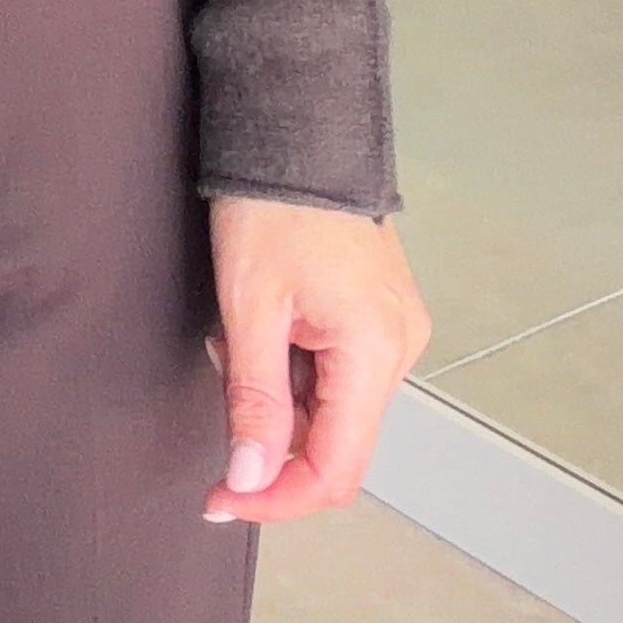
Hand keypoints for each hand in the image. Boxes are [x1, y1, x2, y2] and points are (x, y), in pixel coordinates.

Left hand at [202, 197, 429, 523]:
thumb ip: (253, 400)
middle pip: (332, 440)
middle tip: (223, 363)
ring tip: (241, 325)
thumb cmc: (274, 199)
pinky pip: (333, 370)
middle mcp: (399, 346)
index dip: (276, 497)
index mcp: (375, 349)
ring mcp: (393, 329)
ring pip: (328, 406)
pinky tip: (265, 317)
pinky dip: (289, 363)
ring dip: (274, 389)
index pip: (335, 470)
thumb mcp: (249, 304)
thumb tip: (250, 478)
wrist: (297, 124)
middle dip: (266, 427)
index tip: (223, 498)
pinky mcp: (379, 314)